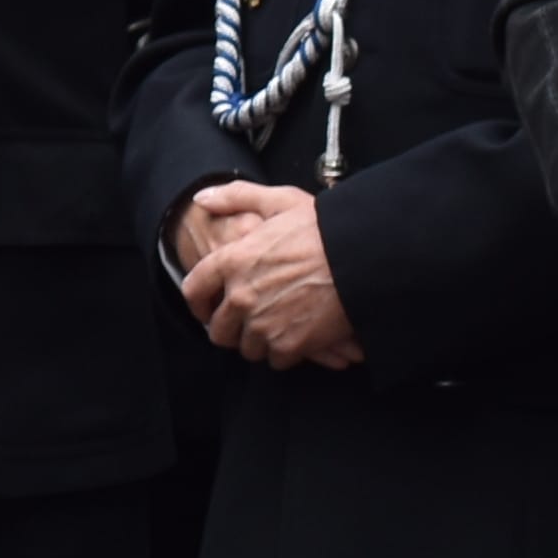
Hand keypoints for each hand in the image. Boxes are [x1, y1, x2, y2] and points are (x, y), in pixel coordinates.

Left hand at [175, 183, 359, 368]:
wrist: (363, 257)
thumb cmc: (325, 228)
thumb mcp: (280, 200)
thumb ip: (235, 197)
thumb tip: (202, 199)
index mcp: (232, 261)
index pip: (194, 291)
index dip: (199, 303)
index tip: (207, 309)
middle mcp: (241, 296)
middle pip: (218, 330)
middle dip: (231, 329)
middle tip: (248, 325)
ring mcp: (263, 324)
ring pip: (247, 348)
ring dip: (260, 342)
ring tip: (279, 328)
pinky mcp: (289, 345)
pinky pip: (276, 360)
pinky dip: (286, 352)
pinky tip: (299, 336)